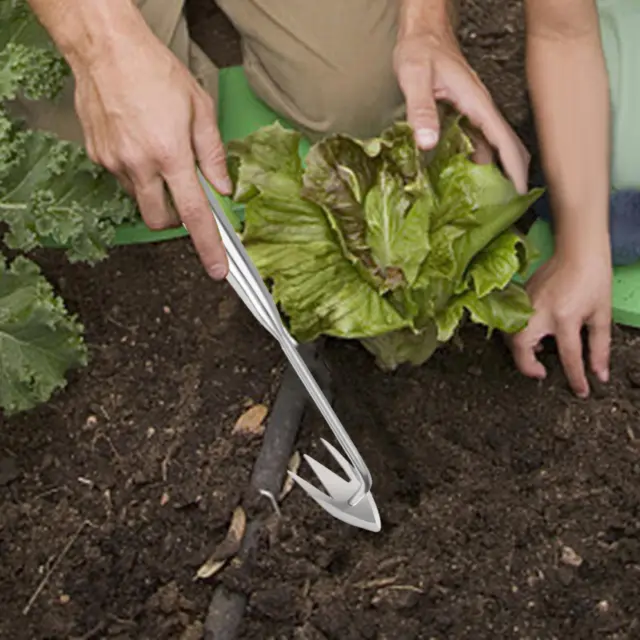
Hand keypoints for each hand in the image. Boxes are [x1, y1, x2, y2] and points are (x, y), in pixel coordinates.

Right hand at [70, 19, 230, 279]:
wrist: (105, 47)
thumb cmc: (156, 71)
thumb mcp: (200, 109)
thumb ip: (213, 155)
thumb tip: (223, 189)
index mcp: (171, 155)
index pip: (195, 215)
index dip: (208, 246)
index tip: (218, 270)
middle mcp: (140, 165)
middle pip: (160, 221)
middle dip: (175, 220)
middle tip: (183, 196)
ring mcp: (114, 162)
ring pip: (140, 199)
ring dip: (155, 191)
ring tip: (158, 151)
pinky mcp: (97, 156)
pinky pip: (122, 179)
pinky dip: (136, 172)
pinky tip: (138, 142)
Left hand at [393, 25, 529, 192]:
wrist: (422, 33)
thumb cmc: (420, 51)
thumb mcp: (414, 78)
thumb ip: (421, 109)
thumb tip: (428, 143)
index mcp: (476, 103)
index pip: (503, 140)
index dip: (514, 168)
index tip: (519, 194)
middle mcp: (479, 110)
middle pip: (505, 147)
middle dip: (510, 176)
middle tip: (505, 209)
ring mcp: (473, 114)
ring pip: (490, 148)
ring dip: (491, 173)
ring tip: (486, 205)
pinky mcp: (462, 116)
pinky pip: (475, 144)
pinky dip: (475, 163)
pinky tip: (465, 182)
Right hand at [508, 247, 611, 397]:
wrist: (578, 251)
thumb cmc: (593, 278)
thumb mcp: (601, 314)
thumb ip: (599, 346)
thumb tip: (600, 372)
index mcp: (565, 317)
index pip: (569, 357)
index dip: (576, 378)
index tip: (580, 391)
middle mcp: (540, 312)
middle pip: (521, 347)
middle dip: (527, 366)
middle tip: (540, 373)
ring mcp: (526, 303)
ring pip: (511, 335)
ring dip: (519, 349)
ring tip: (535, 354)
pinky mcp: (520, 297)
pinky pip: (511, 321)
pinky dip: (517, 333)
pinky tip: (532, 334)